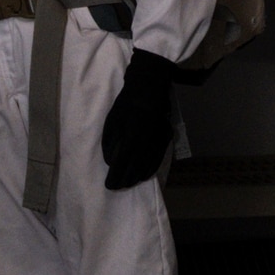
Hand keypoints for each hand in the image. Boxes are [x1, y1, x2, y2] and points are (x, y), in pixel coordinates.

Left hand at [101, 48, 179, 189]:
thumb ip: (110, 142)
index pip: (122, 163)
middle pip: (136, 167)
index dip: (116, 176)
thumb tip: (111, 161)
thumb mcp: (112, 120)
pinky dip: (150, 168)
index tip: (109, 185)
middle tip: (117, 187)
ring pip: (148, 164)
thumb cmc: (126, 103)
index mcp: (132, 136)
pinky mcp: (166, 137)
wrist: (149, 87)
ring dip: (137, 177)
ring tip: (128, 183)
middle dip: (125, 180)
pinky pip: (158, 158)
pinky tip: (144, 174)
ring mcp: (158, 140)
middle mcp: (147, 141)